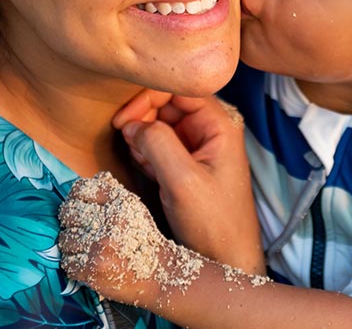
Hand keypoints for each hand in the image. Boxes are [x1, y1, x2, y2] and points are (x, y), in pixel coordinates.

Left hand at [58, 172, 173, 305]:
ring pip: (65, 239)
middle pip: (69, 212)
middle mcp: (111, 221)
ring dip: (73, 246)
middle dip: (71, 222)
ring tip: (87, 249)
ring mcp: (101, 245)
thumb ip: (114, 191)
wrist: (159, 275)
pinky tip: (88, 264)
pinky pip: (68, 262)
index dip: (76, 198)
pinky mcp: (93, 268)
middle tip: (82, 230)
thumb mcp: (135, 209)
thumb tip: (96, 177)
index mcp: (121, 202)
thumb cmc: (144, 240)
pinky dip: (75, 265)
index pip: (82, 189)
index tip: (79, 207)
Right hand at [113, 91, 264, 273]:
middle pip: (166, 104)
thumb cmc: (215, 224)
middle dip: (142, 120)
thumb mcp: (183, 181)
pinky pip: (158, 147)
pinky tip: (147, 172)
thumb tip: (132, 122)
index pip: (179, 88)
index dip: (148, 97)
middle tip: (128, 142)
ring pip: (159, 126)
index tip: (124, 119)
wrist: (226, 262)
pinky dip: (145, 155)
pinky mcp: (186, 166)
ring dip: (142, 139)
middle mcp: (210, 130)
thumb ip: (158, 143)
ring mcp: (198, 148)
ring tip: (142, 162)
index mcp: (220, 125)